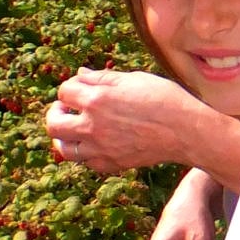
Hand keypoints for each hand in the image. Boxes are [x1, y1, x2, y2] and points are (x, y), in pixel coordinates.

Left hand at [47, 68, 207, 175]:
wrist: (186, 131)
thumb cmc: (165, 99)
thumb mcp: (134, 79)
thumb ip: (103, 78)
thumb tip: (80, 74)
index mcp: (97, 100)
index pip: (64, 92)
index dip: (70, 88)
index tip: (80, 89)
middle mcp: (93, 126)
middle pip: (53, 124)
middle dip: (55, 114)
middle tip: (66, 110)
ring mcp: (100, 149)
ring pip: (64, 149)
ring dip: (65, 137)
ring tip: (74, 129)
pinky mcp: (111, 164)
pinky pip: (86, 162)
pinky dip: (85, 153)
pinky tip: (95, 143)